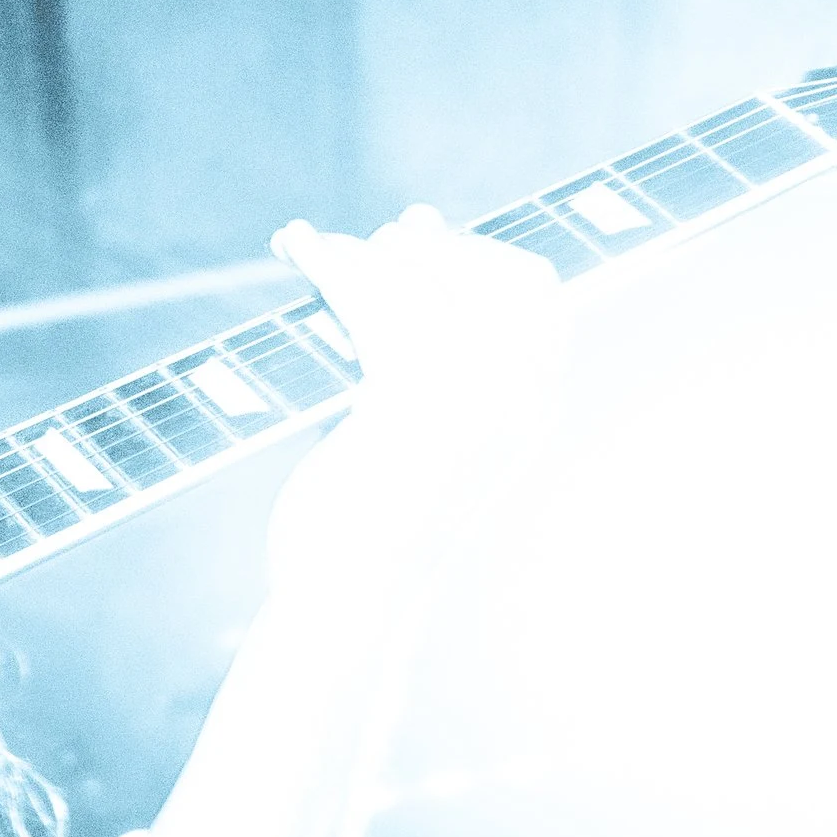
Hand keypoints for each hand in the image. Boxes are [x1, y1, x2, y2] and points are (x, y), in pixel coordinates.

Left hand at [263, 204, 563, 605]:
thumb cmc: (362, 535)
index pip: (540, 300)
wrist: (345, 604)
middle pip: (498, 276)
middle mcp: (517, 401)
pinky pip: (373, 301)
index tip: (427, 233)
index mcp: (528, 414)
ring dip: (366, 250)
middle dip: (435, 245)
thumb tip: (378, 290)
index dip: (484, 254)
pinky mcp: (408, 400)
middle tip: (377, 234)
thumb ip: (410, 378)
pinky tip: (296, 250)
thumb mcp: (407, 443)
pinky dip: (330, 264)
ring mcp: (470, 399)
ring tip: (311, 245)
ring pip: (424, 282)